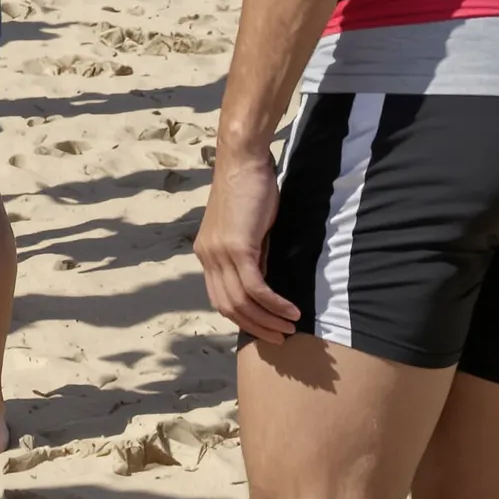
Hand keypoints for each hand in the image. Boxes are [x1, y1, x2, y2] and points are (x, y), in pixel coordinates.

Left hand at [195, 143, 299, 343]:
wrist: (243, 161)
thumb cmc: (249, 190)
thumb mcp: (246, 230)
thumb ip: (250, 256)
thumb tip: (263, 285)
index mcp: (206, 252)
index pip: (218, 298)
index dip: (242, 318)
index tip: (265, 329)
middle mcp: (207, 255)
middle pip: (228, 306)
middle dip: (256, 327)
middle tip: (281, 338)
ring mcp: (220, 252)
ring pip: (242, 301)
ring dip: (269, 320)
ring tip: (291, 328)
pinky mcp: (237, 247)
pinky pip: (256, 287)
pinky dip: (275, 304)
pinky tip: (292, 311)